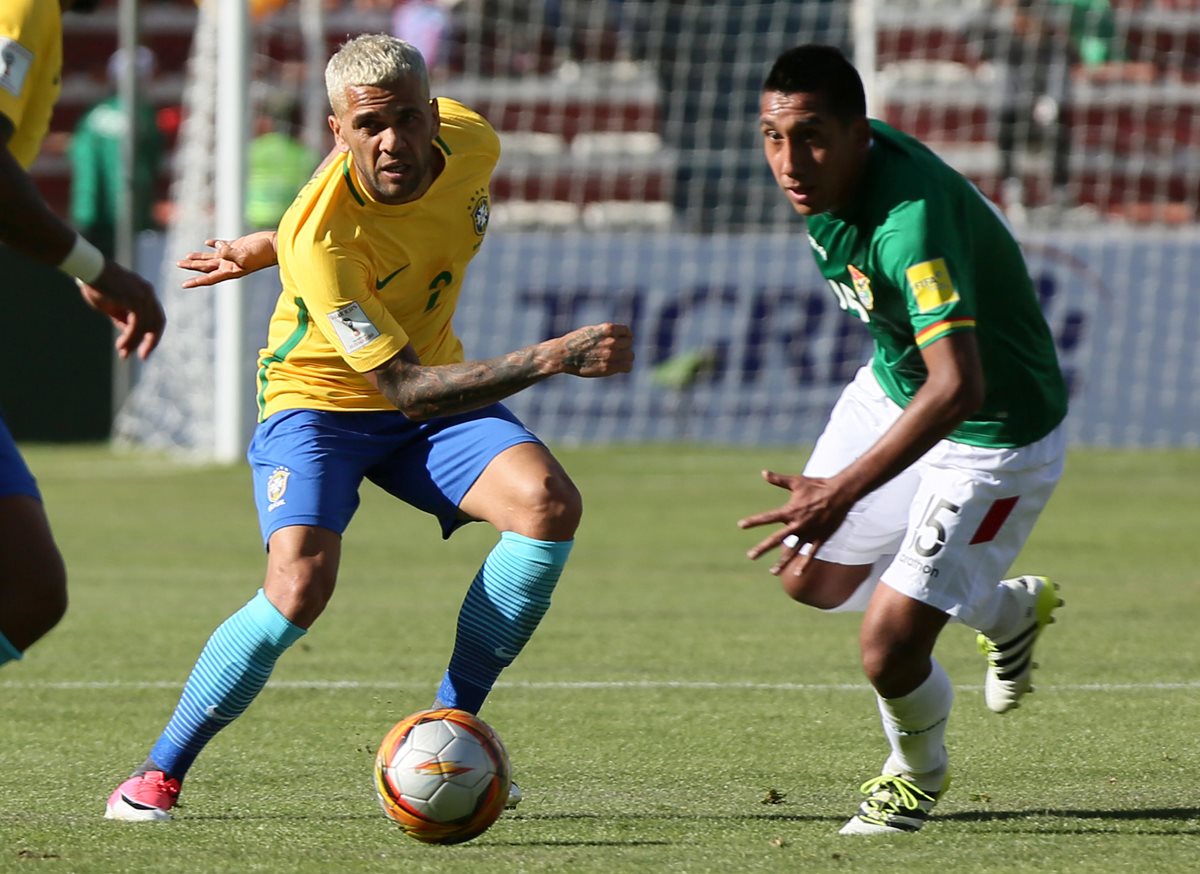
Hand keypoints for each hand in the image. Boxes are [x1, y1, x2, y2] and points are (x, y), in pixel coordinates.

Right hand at [79, 262, 165, 359]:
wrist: (87, 268)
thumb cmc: (96, 283)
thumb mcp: (111, 305)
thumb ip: (122, 317)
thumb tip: (129, 333)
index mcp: (145, 292)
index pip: (156, 316)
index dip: (152, 334)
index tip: (144, 348)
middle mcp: (148, 292)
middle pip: (158, 322)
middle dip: (151, 341)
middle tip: (143, 357)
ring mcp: (143, 295)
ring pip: (146, 326)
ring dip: (135, 342)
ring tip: (124, 353)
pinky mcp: (134, 300)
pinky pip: (137, 325)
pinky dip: (131, 338)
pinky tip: (122, 346)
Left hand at [177, 232, 277, 287]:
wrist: (275, 246)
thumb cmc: (262, 253)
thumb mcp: (244, 254)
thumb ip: (228, 252)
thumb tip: (215, 248)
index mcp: (230, 271)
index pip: (209, 278)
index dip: (196, 281)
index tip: (184, 285)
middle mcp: (229, 265)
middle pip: (206, 267)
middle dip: (192, 266)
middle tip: (178, 264)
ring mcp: (232, 256)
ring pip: (211, 258)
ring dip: (199, 257)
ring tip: (186, 256)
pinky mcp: (237, 246)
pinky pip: (221, 246)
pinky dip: (213, 244)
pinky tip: (207, 243)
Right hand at [556, 323, 633, 377]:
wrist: (563, 355)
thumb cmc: (577, 342)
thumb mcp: (593, 330)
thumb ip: (608, 333)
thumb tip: (625, 338)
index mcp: (607, 328)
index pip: (627, 332)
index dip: (625, 337)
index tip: (620, 341)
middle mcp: (611, 340)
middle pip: (629, 344)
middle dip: (624, 347)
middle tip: (615, 352)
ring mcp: (610, 355)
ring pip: (630, 356)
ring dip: (625, 358)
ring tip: (617, 360)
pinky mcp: (607, 367)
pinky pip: (627, 367)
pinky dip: (625, 367)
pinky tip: (619, 367)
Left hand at [737, 470, 853, 576]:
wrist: (841, 493)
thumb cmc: (817, 485)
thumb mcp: (797, 482)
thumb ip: (779, 480)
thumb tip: (763, 473)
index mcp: (790, 511)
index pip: (768, 517)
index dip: (754, 521)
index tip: (741, 525)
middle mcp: (797, 524)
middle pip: (776, 539)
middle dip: (762, 548)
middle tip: (750, 555)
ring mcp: (809, 533)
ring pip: (792, 551)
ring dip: (782, 562)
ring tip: (772, 572)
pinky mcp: (820, 538)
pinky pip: (811, 554)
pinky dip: (804, 564)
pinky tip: (797, 574)